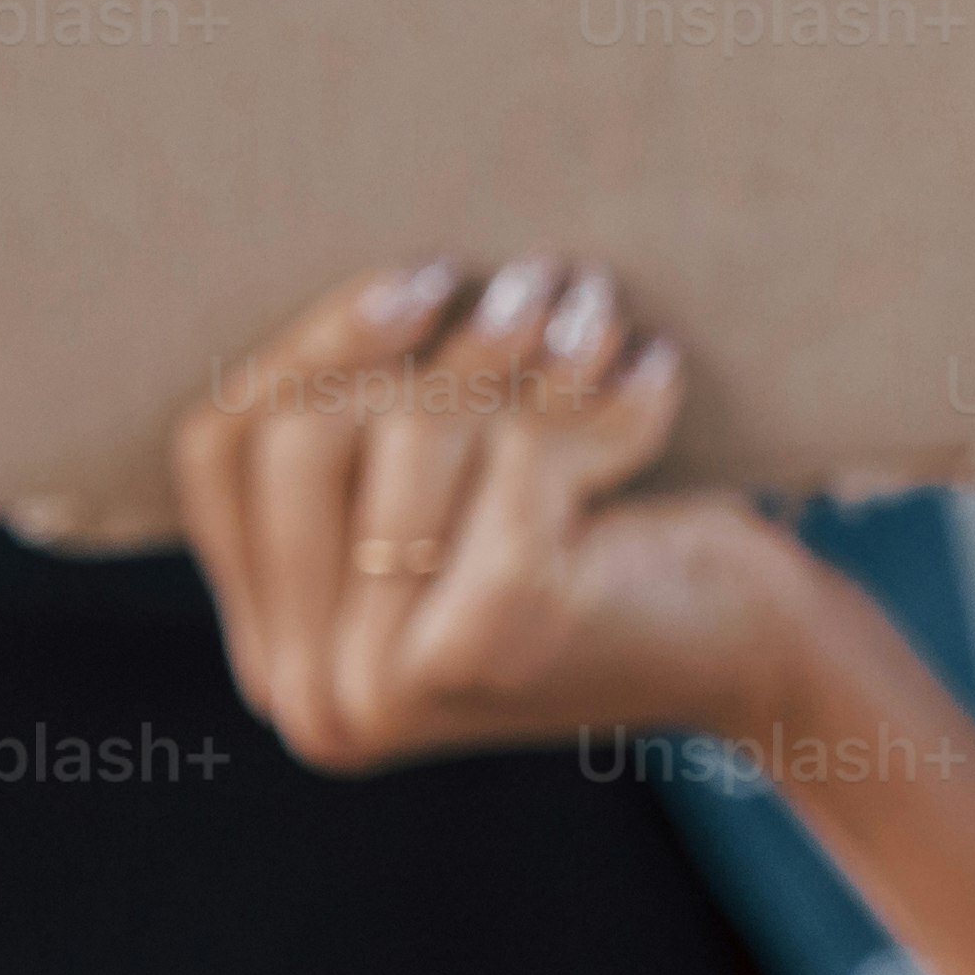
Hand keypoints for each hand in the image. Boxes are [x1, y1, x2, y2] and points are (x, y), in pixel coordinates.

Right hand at [171, 259, 837, 772]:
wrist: (756, 656)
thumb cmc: (609, 551)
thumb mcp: (464, 500)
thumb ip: (367, 441)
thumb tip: (344, 286)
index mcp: (285, 660)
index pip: (218, 456)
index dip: (301, 346)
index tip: (414, 279)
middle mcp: (315, 696)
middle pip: (296, 440)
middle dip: (413, 341)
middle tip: (531, 280)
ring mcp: (390, 678)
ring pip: (405, 436)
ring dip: (518, 350)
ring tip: (592, 306)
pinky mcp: (488, 634)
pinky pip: (511, 453)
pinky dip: (593, 399)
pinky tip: (652, 370)